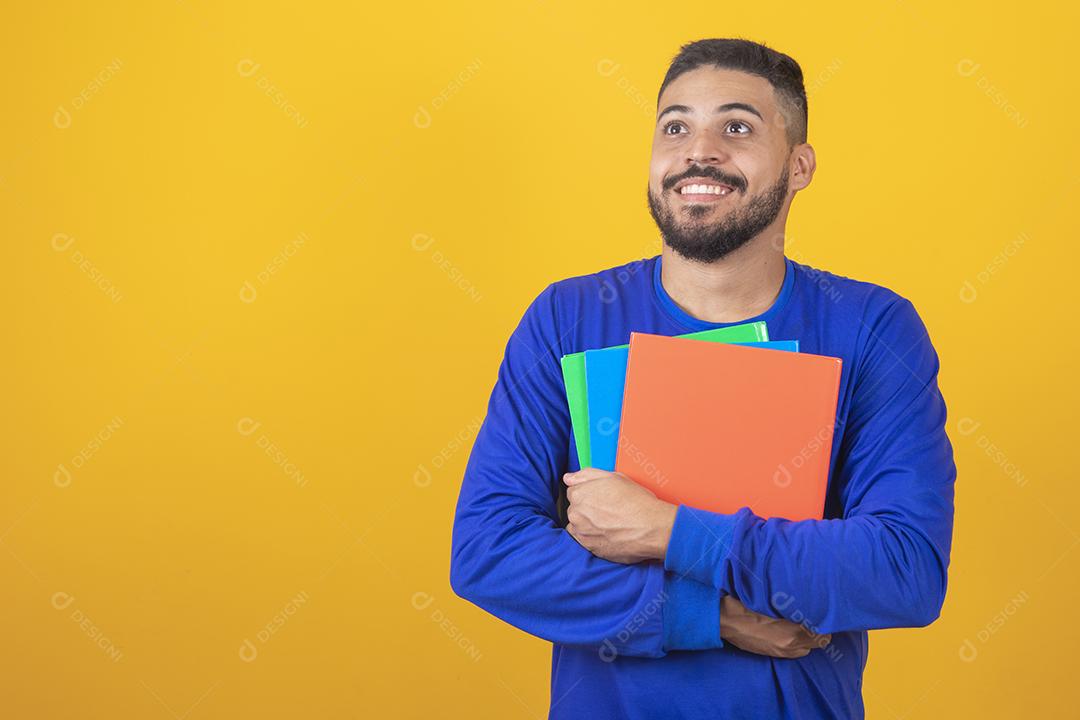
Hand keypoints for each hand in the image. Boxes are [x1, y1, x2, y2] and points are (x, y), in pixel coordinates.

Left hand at [563, 468, 677, 563]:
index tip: (601, 497)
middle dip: (588, 509)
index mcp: (579, 494)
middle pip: (576, 509)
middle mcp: (576, 515)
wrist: (650, 529)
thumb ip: (586, 475)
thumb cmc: (636, 502)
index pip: (574, 491)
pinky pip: (586, 541)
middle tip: (609, 509)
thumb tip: (569, 478)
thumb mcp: (613, 477)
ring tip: (610, 523)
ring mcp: (582, 534)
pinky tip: (609, 533)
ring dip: (588, 524)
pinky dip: (594, 538)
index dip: (590, 493)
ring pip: (579, 526)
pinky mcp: (591, 550)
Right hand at [720, 595, 831, 658]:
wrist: (723, 619)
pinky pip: (794, 651)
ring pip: (807, 648)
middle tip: (815, 615)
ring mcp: (781, 651)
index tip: (824, 611)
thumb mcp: (772, 599)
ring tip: (802, 623)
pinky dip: (796, 643)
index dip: (825, 622)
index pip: (823, 634)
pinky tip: (788, 631)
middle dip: (819, 630)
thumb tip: (811, 601)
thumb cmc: (746, 604)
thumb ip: (793, 604)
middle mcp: (790, 646)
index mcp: (791, 633)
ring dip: (807, 637)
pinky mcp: (772, 653)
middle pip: (819, 642)